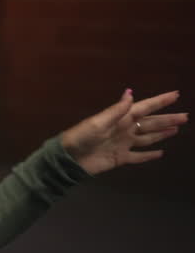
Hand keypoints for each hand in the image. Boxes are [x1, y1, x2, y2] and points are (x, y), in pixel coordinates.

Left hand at [61, 89, 186, 174]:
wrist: (69, 158)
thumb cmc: (81, 137)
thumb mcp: (97, 122)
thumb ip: (116, 110)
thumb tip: (130, 93)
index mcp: (120, 119)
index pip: (143, 108)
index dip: (159, 101)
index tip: (175, 94)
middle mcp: (124, 130)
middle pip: (150, 123)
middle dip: (167, 119)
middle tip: (185, 116)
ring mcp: (123, 144)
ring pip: (147, 138)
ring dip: (162, 133)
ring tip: (176, 128)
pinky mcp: (120, 158)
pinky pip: (138, 156)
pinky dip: (149, 155)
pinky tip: (161, 153)